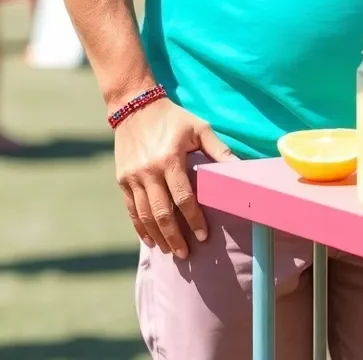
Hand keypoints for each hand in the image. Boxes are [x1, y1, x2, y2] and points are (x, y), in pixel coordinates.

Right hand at [114, 97, 234, 258]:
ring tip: (170, 251)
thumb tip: (240, 168)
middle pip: (162, 213)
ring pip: (144, 216)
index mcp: (169, 160)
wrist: (135, 107)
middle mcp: (148, 172)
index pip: (183, 197)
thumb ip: (218, 150)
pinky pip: (131, 210)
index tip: (203, 235)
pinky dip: (140, 227)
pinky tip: (149, 239)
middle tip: (186, 254)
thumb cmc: (174, 118)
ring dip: (157, 236)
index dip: (194, 219)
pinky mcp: (122, 180)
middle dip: (175, 236)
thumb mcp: (199, 128)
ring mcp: (132, 178)